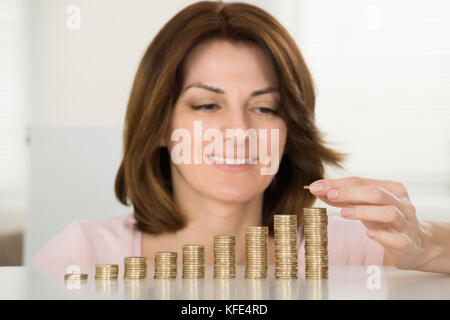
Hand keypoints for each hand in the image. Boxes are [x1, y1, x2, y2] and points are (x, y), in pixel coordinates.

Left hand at [307, 176, 433, 270]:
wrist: (417, 245)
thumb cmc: (386, 221)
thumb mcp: (366, 206)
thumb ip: (343, 198)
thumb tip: (317, 189)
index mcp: (392, 189)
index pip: (361, 181)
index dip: (337, 183)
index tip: (316, 186)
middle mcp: (401, 203)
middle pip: (376, 193)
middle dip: (350, 193)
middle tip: (330, 196)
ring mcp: (406, 223)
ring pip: (388, 212)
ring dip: (364, 211)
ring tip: (344, 213)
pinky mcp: (407, 243)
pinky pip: (396, 238)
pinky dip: (381, 235)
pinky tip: (368, 234)